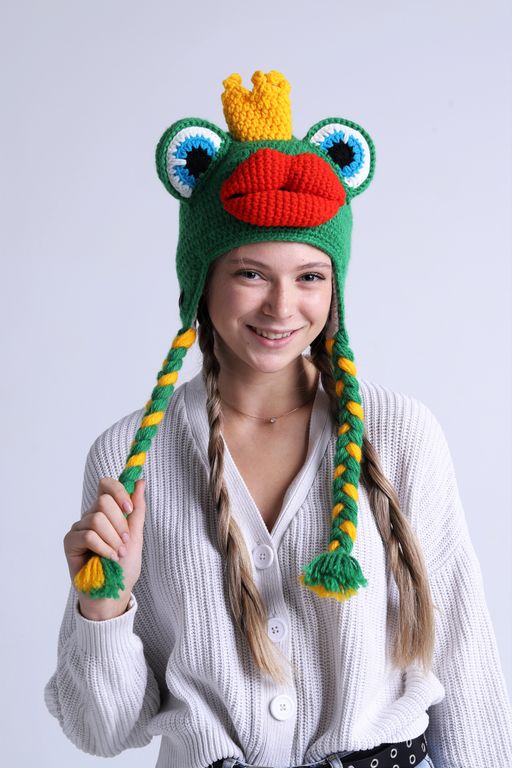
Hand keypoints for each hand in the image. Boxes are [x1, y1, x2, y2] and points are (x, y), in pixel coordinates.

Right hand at [63, 477, 145, 619]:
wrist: (113, 592)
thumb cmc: (124, 566)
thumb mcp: (136, 535)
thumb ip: (137, 510)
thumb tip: (140, 482)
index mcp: (107, 511)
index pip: (106, 485)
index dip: (118, 492)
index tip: (129, 509)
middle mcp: (91, 516)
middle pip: (103, 501)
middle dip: (119, 524)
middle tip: (124, 542)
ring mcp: (79, 528)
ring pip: (97, 519)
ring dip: (112, 539)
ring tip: (117, 554)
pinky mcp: (70, 542)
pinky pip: (88, 535)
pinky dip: (103, 547)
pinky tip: (108, 558)